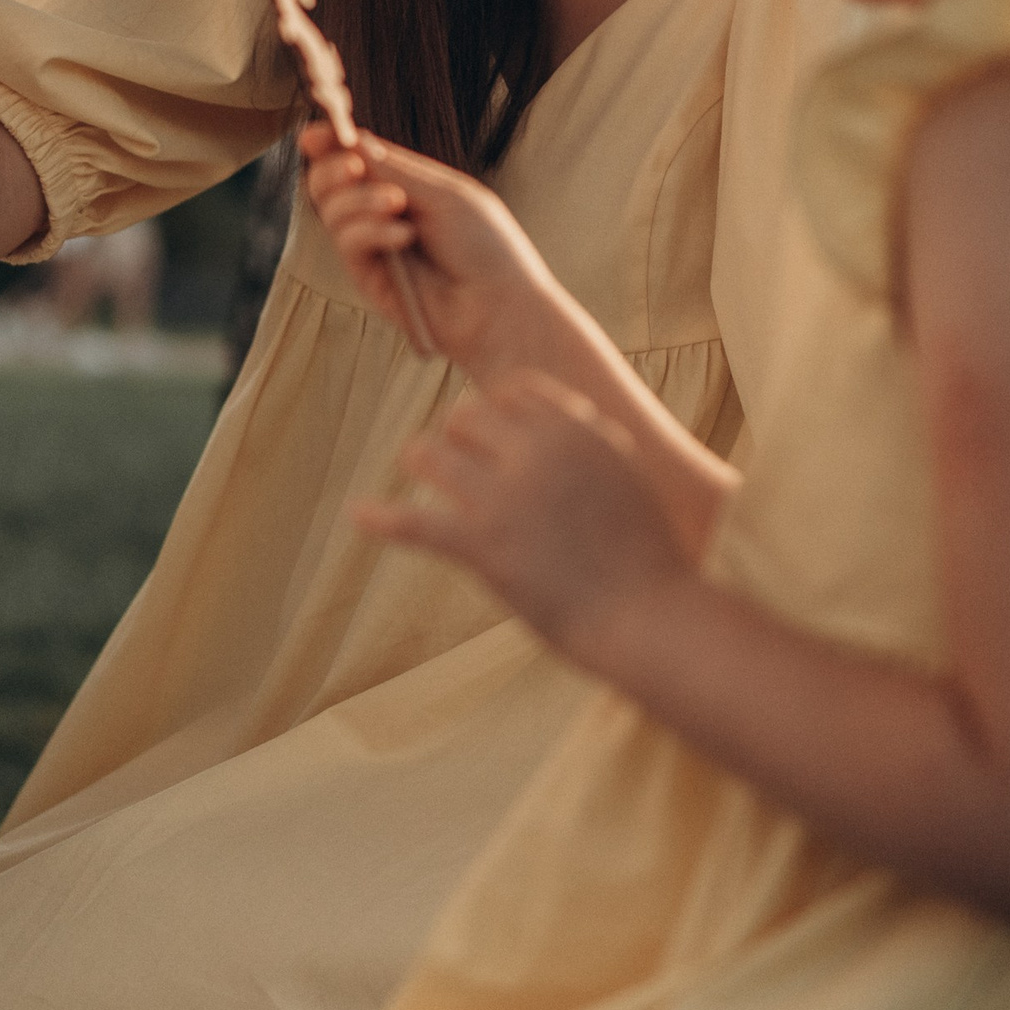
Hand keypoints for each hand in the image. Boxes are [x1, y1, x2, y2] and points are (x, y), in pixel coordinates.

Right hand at [302, 123, 573, 381]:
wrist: (498, 304)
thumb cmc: (485, 245)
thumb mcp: (443, 193)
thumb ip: (394, 169)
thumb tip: (352, 139)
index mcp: (405, 186)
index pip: (356, 158)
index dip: (330, 143)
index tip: (314, 133)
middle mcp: (382, 214)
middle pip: (328, 182)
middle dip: (331, 168)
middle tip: (353, 166)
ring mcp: (373, 247)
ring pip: (332, 210)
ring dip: (359, 199)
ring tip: (398, 205)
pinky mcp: (367, 278)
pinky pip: (348, 241)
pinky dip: (371, 231)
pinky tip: (405, 237)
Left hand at [353, 370, 697, 658]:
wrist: (653, 618)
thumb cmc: (648, 559)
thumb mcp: (626, 476)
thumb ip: (588, 443)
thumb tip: (555, 425)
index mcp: (578, 428)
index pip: (510, 391)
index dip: (493, 413)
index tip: (488, 436)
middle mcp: (539, 450)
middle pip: (464, 417)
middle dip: (457, 439)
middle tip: (457, 468)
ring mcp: (507, 496)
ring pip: (430, 454)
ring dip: (422, 465)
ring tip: (421, 480)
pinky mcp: (483, 546)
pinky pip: (414, 521)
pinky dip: (381, 518)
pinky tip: (357, 514)